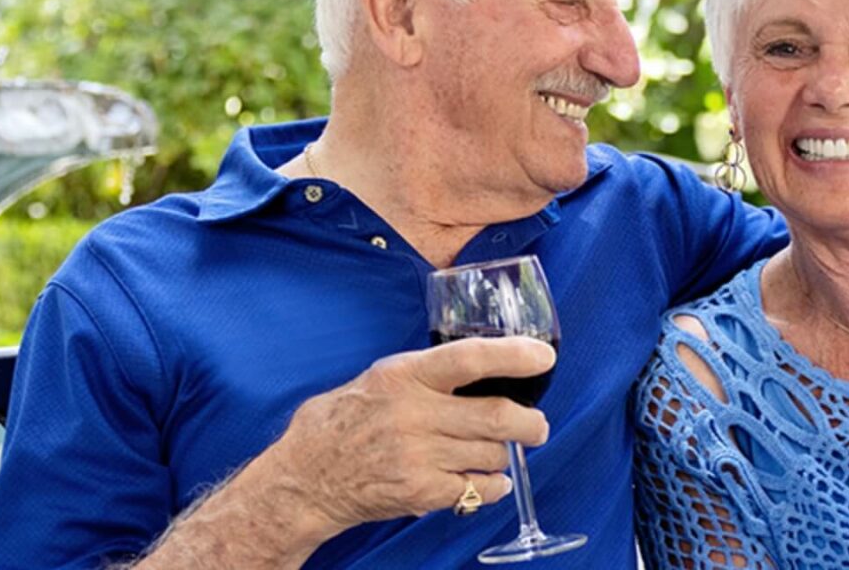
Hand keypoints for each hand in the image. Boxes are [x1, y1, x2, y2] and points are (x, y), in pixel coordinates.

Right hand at [258, 337, 555, 530]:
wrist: (305, 478)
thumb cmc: (341, 423)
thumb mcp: (377, 379)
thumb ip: (425, 374)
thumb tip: (483, 366)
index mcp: (403, 376)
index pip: (470, 358)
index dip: (514, 357)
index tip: (543, 357)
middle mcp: (413, 414)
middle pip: (496, 416)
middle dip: (531, 423)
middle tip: (538, 426)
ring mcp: (417, 456)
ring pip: (492, 454)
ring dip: (502, 455)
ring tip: (493, 452)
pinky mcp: (420, 492)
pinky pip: (479, 489)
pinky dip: (491, 486)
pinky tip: (483, 480)